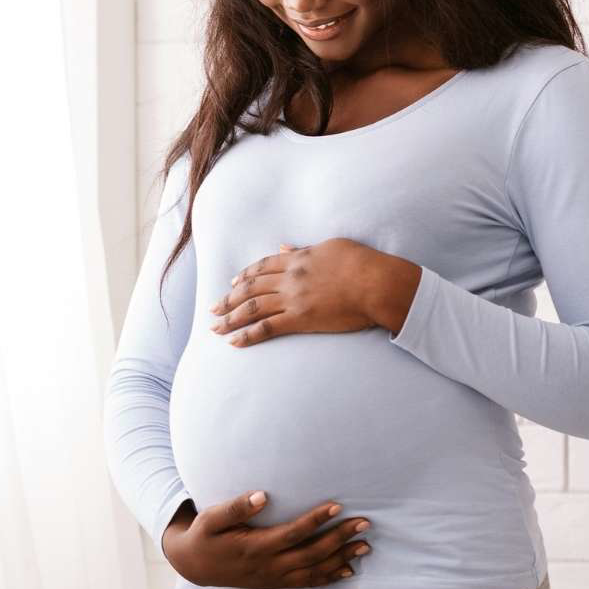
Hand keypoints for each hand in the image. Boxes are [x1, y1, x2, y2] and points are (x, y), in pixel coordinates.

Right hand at [161, 491, 371, 588]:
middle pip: (311, 554)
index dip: (316, 520)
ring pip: (314, 571)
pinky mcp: (275, 582)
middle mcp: (268, 565)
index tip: (337, 506)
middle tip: (364, 524)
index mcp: (255, 547)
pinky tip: (347, 570)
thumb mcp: (211, 518)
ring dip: (341, 559)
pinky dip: (329, 577)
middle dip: (339, 539)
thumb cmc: (204, 535)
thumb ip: (236, 508)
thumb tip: (261, 496)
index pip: (293, 533)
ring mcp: (273, 577)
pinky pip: (307, 583)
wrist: (194, 565)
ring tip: (364, 546)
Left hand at [208, 237, 415, 346]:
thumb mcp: (331, 247)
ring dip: (231, 318)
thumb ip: (305, 249)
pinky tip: (234, 342)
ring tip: (215, 327)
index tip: (231, 284)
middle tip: (213, 309)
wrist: (376, 282)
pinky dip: (248, 335)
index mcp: (297, 259)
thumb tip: (287, 246)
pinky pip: (266, 328)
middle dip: (228, 299)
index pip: (262, 267)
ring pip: (252, 308)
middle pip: (250, 288)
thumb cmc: (362, 263)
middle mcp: (289, 277)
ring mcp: (292, 298)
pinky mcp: (300, 319)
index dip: (244, 276)